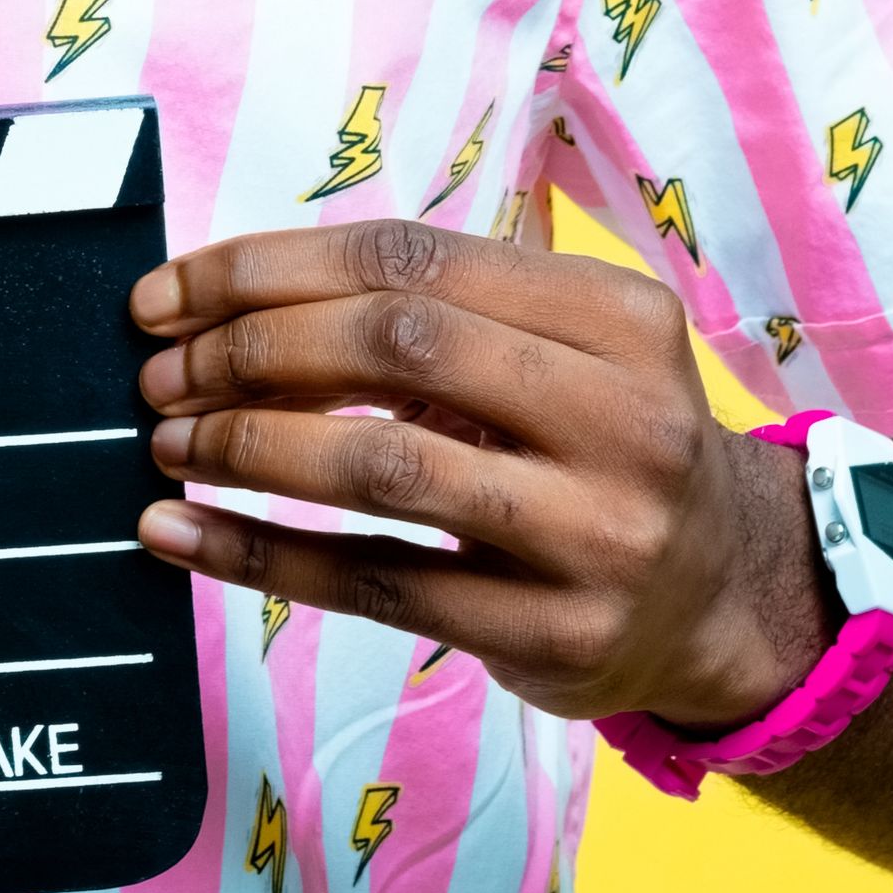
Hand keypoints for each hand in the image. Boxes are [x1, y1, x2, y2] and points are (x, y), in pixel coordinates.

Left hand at [129, 217, 831, 733]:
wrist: (730, 594)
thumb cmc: (607, 443)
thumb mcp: (575, 344)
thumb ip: (448, 304)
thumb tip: (241, 291)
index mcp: (617, 314)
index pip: (410, 258)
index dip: (271, 268)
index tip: (172, 292)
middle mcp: (622, 416)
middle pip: (394, 347)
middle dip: (251, 352)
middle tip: (163, 372)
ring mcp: (594, 533)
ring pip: (381, 469)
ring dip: (247, 449)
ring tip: (169, 443)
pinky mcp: (553, 634)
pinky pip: (376, 586)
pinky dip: (259, 555)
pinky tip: (181, 532)